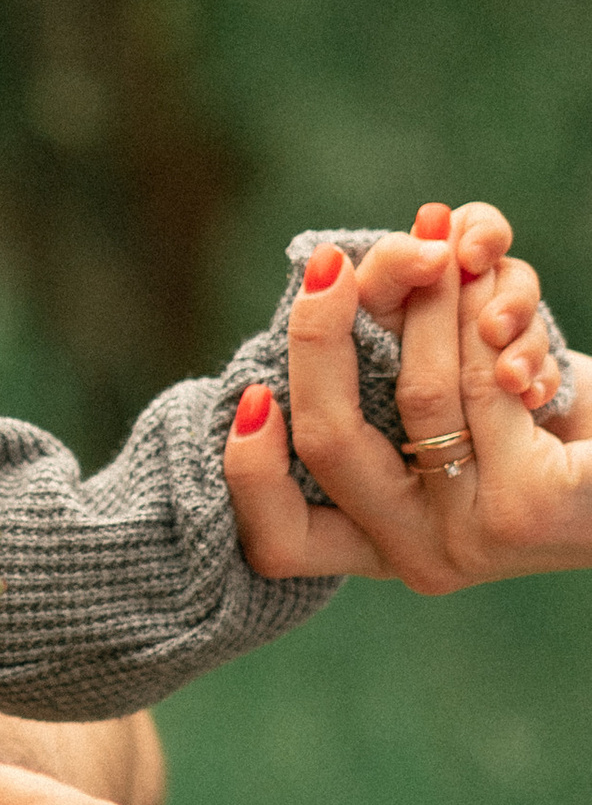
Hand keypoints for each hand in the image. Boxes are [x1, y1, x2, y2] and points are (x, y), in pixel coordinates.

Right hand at [226, 205, 591, 591]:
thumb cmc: (555, 431)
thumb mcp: (453, 401)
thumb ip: (388, 359)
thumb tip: (345, 263)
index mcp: (379, 542)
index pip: (280, 541)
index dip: (249, 472)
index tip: (249, 395)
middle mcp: (415, 555)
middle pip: (330, 444)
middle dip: (320, 336)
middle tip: (331, 263)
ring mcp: (469, 539)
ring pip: (420, 394)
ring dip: (434, 303)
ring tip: (450, 249)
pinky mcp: (526, 508)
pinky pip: (485, 385)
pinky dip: (492, 316)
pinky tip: (497, 286)